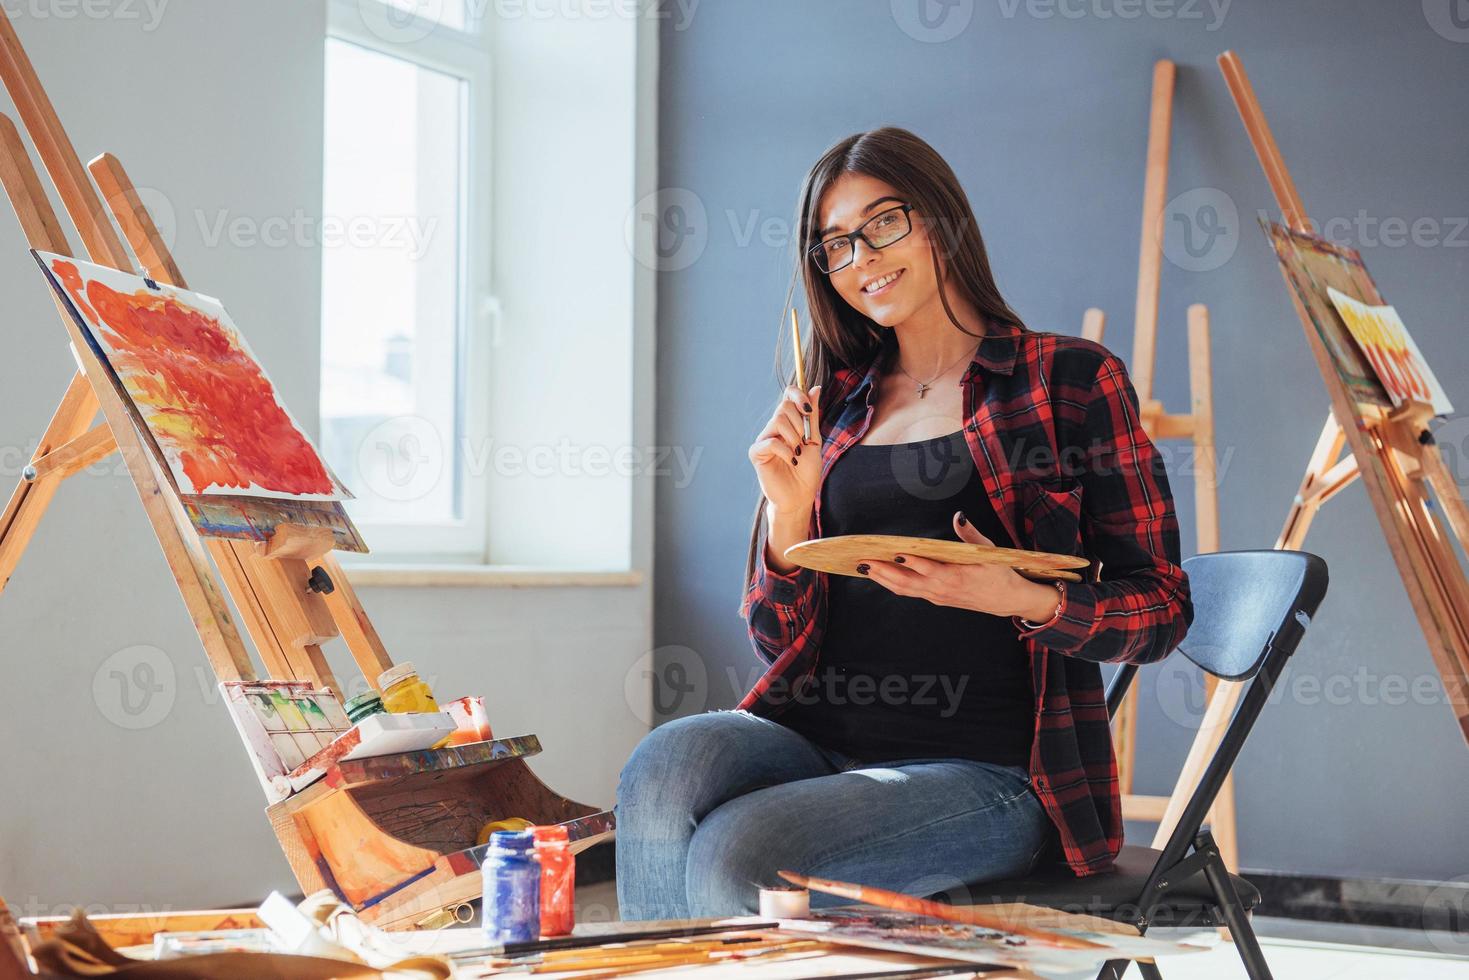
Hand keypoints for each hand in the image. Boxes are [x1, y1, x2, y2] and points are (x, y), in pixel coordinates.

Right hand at [748, 383, 821, 515]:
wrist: (800, 496)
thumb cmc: (807, 471)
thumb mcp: (814, 439)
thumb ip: (812, 415)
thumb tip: (816, 388)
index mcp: (788, 423)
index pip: (788, 396)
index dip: (798, 395)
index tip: (808, 410)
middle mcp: (773, 428)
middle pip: (783, 406)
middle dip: (800, 423)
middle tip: (804, 441)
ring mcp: (764, 439)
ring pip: (778, 420)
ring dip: (794, 437)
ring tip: (797, 453)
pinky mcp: (756, 453)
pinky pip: (771, 441)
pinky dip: (786, 451)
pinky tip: (791, 460)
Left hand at [857, 511, 1063, 620]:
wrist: (1007, 599)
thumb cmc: (998, 571)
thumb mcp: (989, 551)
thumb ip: (970, 535)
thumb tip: (959, 516)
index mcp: (956, 577)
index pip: (928, 569)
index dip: (911, 563)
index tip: (894, 553)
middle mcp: (943, 589)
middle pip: (907, 582)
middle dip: (884, 572)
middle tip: (863, 561)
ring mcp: (937, 596)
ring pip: (904, 589)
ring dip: (883, 579)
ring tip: (863, 567)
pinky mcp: (935, 598)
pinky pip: (909, 592)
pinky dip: (892, 583)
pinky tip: (879, 574)